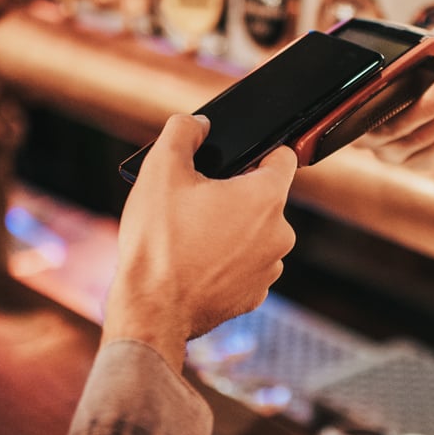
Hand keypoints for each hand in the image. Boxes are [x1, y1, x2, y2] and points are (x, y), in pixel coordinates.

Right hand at [101, 114, 297, 369]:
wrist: (150, 310)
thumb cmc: (158, 241)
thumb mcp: (160, 170)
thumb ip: (183, 132)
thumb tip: (197, 124)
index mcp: (266, 197)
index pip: (283, 157)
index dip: (257, 151)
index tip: (234, 160)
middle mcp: (280, 234)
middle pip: (264, 198)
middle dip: (235, 195)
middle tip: (196, 202)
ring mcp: (270, 268)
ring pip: (256, 234)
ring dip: (232, 230)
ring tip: (192, 236)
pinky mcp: (255, 296)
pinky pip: (246, 266)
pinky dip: (227, 262)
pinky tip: (196, 263)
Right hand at [354, 75, 433, 170]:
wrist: (419, 115)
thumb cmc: (405, 87)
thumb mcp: (401, 74)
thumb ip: (408, 62)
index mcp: (356, 114)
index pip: (359, 110)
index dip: (376, 98)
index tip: (399, 83)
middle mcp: (371, 140)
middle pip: (397, 126)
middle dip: (429, 104)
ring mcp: (393, 156)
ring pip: (423, 139)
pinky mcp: (415, 164)